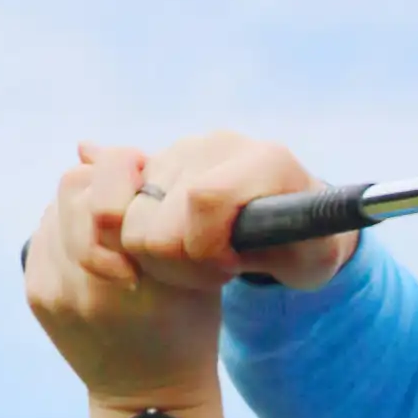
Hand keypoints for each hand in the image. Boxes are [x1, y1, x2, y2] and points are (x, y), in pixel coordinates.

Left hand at [20, 144, 227, 417]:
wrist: (147, 393)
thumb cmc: (187, 322)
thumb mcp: (197, 267)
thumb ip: (155, 206)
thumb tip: (89, 146)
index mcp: (132, 272)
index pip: (103, 180)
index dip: (127, 172)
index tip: (149, 188)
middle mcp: (83, 281)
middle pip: (73, 187)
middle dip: (104, 186)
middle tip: (131, 201)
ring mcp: (53, 290)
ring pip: (55, 208)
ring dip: (84, 206)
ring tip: (112, 223)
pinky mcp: (37, 295)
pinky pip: (42, 236)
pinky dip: (66, 229)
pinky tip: (92, 244)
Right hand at [126, 130, 349, 291]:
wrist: (286, 224)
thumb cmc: (305, 247)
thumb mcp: (314, 260)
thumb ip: (303, 247)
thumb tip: (287, 229)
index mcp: (264, 159)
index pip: (206, 200)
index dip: (204, 249)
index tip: (227, 270)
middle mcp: (218, 144)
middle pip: (154, 216)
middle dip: (173, 261)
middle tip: (211, 273)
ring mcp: (178, 151)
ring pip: (122, 216)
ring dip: (149, 255)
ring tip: (190, 261)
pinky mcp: (148, 164)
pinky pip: (103, 207)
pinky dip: (122, 242)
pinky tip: (159, 249)